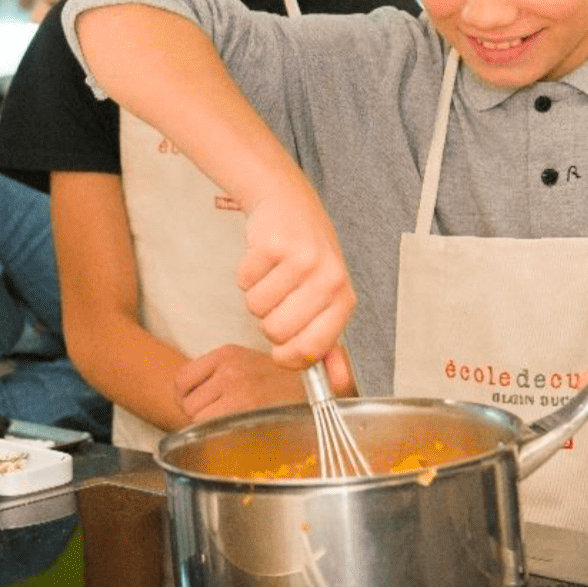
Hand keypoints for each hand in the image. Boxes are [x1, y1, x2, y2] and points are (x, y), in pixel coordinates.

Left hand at [174, 345, 307, 422]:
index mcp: (229, 354)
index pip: (181, 379)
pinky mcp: (245, 410)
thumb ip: (219, 375)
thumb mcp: (249, 366)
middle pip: (186, 402)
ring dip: (208, 428)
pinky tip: (235, 434)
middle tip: (222, 419)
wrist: (320, 395)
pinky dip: (216, 436)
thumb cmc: (283, 387)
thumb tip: (181, 396)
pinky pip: (209, 429)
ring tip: (233, 426)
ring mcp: (237, 389)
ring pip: (196, 418)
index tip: (201, 406)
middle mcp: (231, 369)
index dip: (187, 398)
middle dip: (199, 415)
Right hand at [237, 183, 356, 368]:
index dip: (288, 357)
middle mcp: (328, 279)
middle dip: (268, 320)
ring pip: (256, 308)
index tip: (280, 351)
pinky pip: (243, 282)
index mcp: (344, 299)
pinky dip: (246, 274)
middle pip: (276, 332)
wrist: (288, 203)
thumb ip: (329, 342)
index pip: (311, 350)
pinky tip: (262, 259)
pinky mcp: (272, 245)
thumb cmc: (308, 254)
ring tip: (272, 275)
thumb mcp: (327, 296)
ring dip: (256, 295)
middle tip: (279, 297)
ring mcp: (301, 260)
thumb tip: (337, 383)